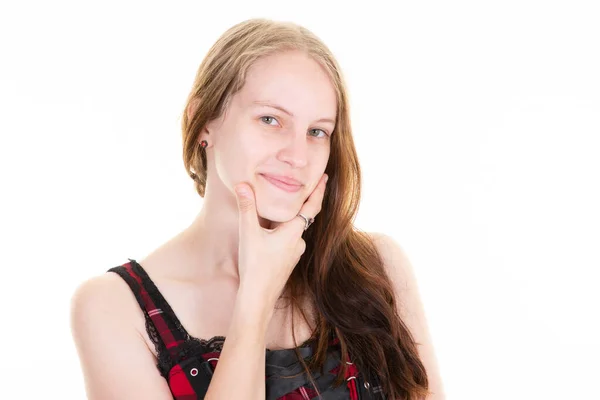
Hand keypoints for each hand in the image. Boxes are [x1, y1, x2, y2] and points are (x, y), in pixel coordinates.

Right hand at [233, 173, 328, 306]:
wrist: (258, 297)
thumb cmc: (255, 265)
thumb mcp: (249, 233)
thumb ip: (246, 207)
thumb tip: (242, 184)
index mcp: (293, 232)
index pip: (311, 206)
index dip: (318, 191)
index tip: (324, 177)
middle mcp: (298, 242)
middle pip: (303, 216)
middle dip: (303, 202)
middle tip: (305, 185)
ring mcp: (294, 254)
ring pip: (293, 230)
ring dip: (289, 219)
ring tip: (281, 206)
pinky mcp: (287, 262)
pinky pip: (287, 241)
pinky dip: (283, 232)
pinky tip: (271, 231)